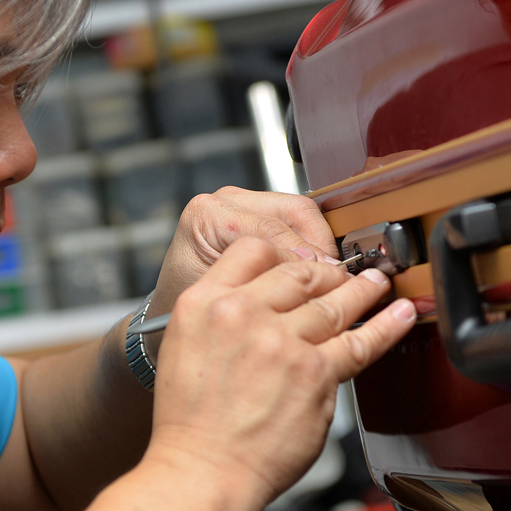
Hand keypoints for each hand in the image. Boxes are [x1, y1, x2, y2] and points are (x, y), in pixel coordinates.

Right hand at [145, 236, 415, 506]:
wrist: (203, 471)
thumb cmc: (192, 425)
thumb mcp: (183, 349)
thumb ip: (222, 318)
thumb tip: (261, 306)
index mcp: (203, 303)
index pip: (252, 249)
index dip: (283, 250)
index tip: (300, 259)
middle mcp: (242, 314)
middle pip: (298, 271)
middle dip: (328, 271)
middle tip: (345, 273)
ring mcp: (282, 341)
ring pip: (333, 302)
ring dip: (362, 290)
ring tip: (377, 284)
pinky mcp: (315, 372)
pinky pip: (359, 343)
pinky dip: (387, 326)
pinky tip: (400, 315)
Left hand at [150, 187, 338, 321]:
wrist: (174, 309)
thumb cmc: (189, 307)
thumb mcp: (223, 297)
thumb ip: (262, 277)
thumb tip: (316, 270)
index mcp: (207, 216)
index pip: (273, 230)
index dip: (305, 257)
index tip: (326, 281)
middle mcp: (225, 201)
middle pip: (295, 211)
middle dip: (320, 246)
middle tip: (336, 278)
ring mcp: (244, 202)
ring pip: (303, 212)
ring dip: (320, 244)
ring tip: (328, 276)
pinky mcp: (260, 211)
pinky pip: (298, 220)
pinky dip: (313, 244)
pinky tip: (317, 270)